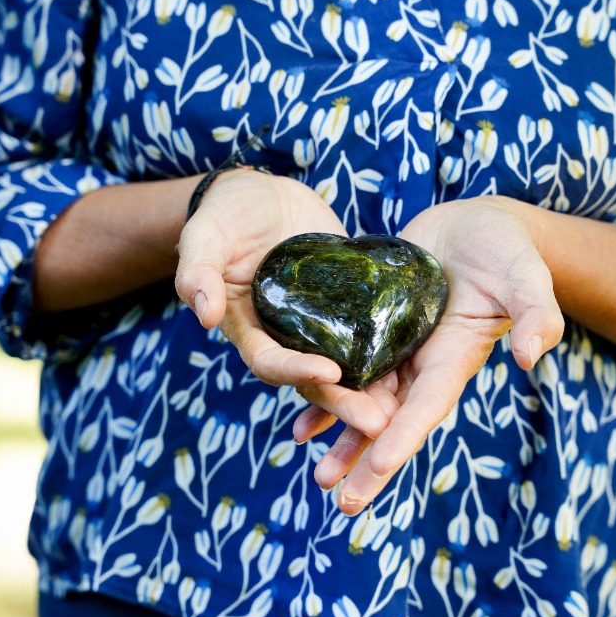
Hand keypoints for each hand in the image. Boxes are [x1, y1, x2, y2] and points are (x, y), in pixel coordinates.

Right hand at [174, 170, 398, 432]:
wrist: (262, 193)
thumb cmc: (225, 213)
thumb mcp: (205, 235)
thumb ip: (198, 272)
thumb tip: (205, 315)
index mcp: (246, 327)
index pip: (269, 361)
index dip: (296, 371)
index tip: (330, 373)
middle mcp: (283, 334)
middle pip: (312, 378)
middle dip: (343, 402)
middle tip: (379, 422)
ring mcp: (316, 322)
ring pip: (343, 366)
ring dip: (368, 391)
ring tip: (402, 412)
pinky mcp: (344, 304)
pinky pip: (364, 332)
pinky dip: (385, 352)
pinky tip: (417, 363)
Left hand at [293, 197, 564, 514]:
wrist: (474, 225)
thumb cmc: (505, 247)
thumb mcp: (525, 275)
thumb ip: (535, 312)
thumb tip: (532, 355)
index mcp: (456, 358)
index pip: (427, 405)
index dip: (403, 435)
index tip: (378, 466)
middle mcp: (424, 364)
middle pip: (392, 421)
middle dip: (368, 462)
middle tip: (343, 503)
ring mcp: (398, 350)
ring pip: (365, 405)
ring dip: (343, 441)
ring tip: (319, 478)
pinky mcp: (375, 329)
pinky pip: (346, 372)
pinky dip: (325, 398)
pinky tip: (301, 426)